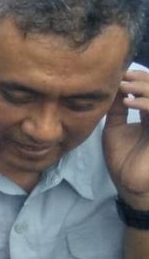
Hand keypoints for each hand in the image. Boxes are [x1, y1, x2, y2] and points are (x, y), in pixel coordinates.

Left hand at [103, 69, 148, 208]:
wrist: (129, 184)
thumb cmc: (122, 158)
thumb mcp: (114, 128)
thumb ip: (116, 109)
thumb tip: (113, 87)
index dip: (138, 79)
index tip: (120, 74)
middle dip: (142, 80)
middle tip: (124, 76)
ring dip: (145, 89)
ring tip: (125, 86)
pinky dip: (146, 105)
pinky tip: (130, 103)